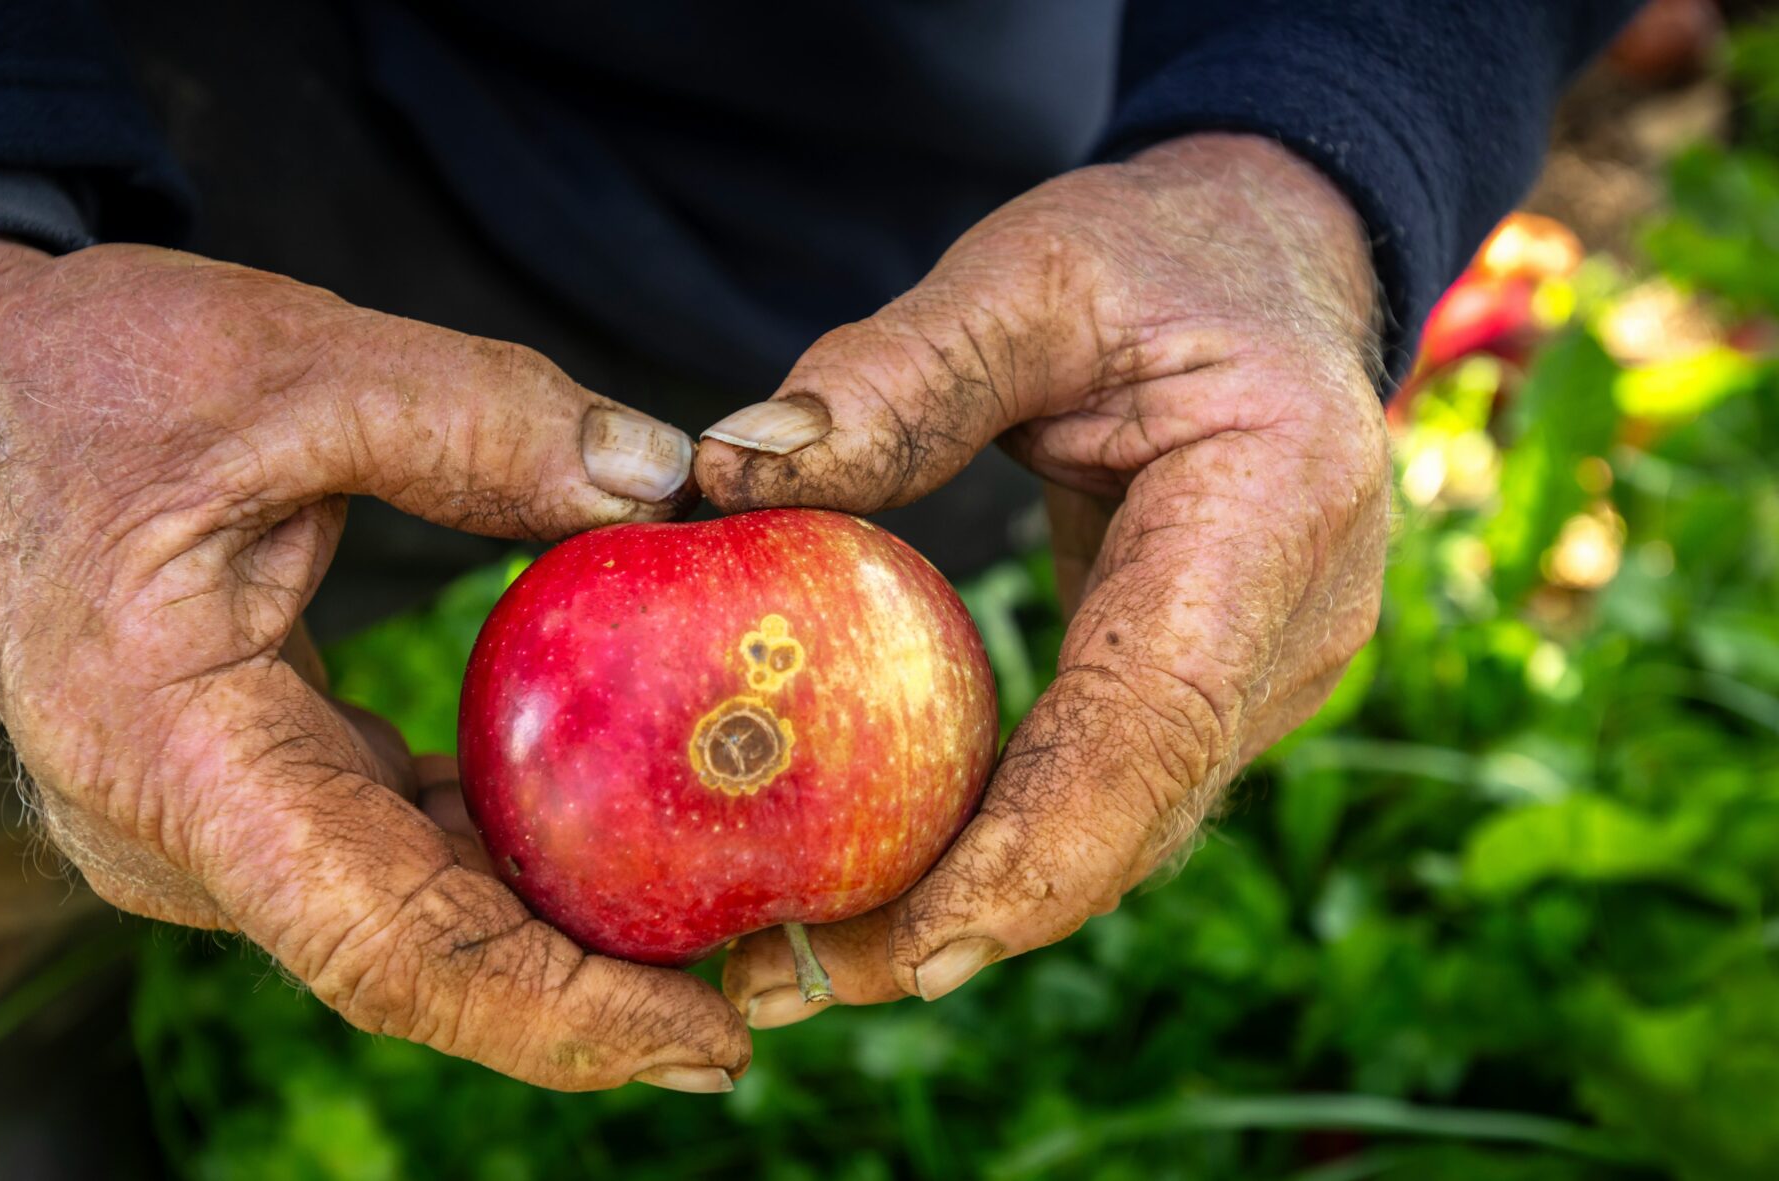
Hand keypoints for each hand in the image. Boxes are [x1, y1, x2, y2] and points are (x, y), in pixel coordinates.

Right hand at [0, 238, 746, 1091]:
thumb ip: (479, 419)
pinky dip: (492, 855)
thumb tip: (660, 482)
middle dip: (585, 995)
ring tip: (711, 920)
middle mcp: (176, 829)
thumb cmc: (79, 378)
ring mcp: (199, 824)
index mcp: (174, 753)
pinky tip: (604, 827)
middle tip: (756, 996)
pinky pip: (381, 852)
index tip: (706, 1044)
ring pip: (400, 917)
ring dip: (549, 931)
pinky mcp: (232, 790)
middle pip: (409, 958)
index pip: (382, 941)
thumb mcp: (288, 363)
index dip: (555, 1014)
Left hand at [696, 134, 1389, 1024]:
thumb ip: (896, 373)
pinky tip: (873, 875)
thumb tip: (730, 474)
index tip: (898, 949)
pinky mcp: (1212, 688)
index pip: (1149, 728)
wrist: (1276, 266)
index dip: (1031, 857)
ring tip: (793, 959)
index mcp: (1272, 514)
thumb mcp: (1031, 273)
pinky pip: (1102, 790)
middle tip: (778, 986)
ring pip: (1118, 832)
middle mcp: (1294, 628)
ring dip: (969, 904)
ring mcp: (1266, 674)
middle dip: (964, 921)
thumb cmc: (1159, 257)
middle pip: (1129, 822)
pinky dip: (995, 844)